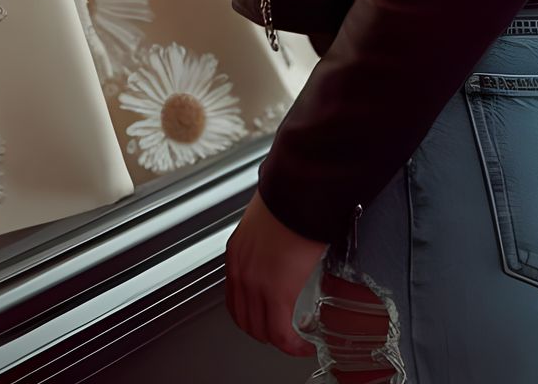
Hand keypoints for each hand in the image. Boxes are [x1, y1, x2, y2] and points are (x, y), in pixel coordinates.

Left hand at [223, 188, 324, 356]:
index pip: (234, 300)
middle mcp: (240, 271)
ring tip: (294, 341)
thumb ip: (267, 244)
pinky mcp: (276, 292)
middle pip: (245, 320)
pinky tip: (303, 344)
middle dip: (264, 333)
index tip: (265, 320)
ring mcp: (255, 283)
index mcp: (236, 254)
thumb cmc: (288, 202)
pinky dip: (291, 346)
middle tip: (282, 334)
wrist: (297, 193)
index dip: (250, 317)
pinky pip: (280, 333)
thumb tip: (282, 249)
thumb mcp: (267, 226)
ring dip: (278, 341)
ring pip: (261, 331)